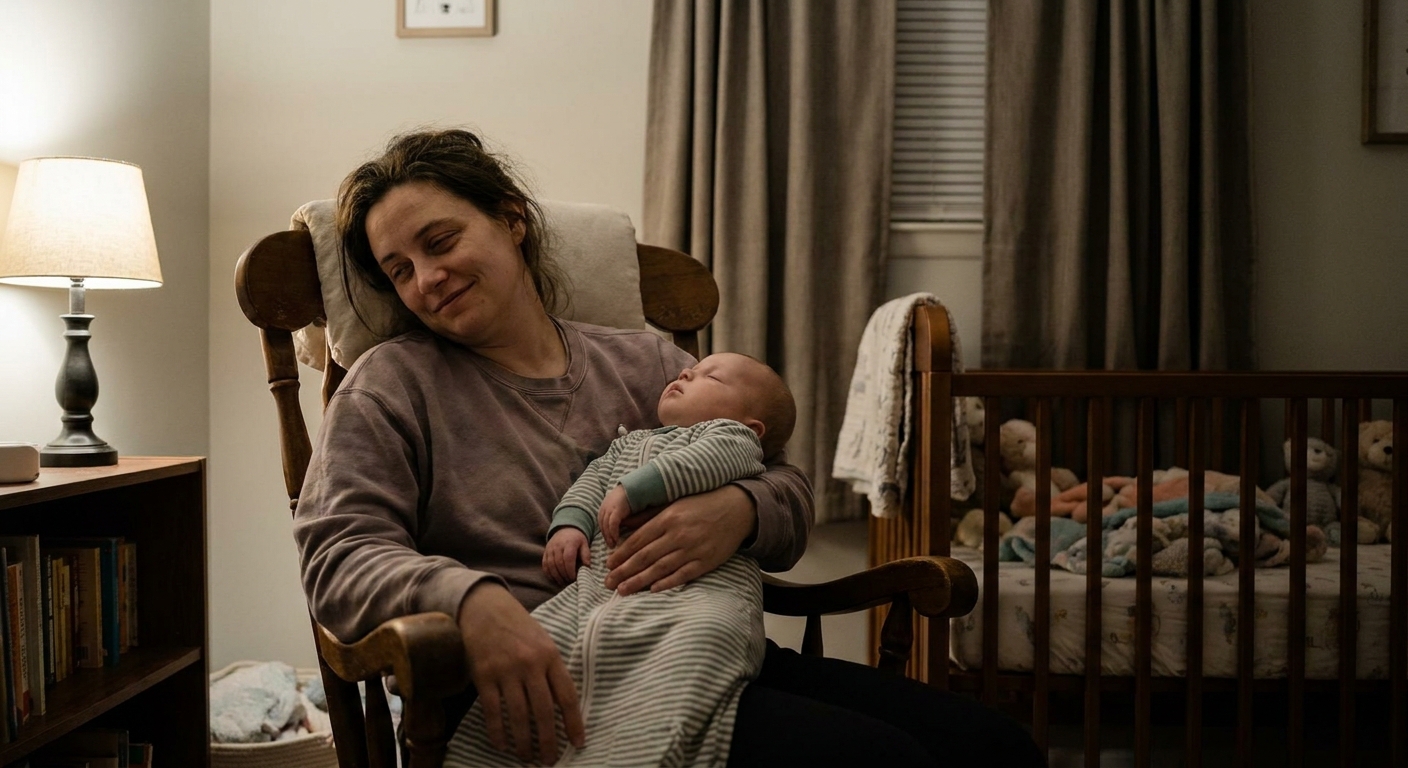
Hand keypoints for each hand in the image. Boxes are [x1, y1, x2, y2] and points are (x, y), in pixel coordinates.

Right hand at [457, 583, 584, 763]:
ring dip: (524, 742)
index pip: (567, 696)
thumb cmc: (518, 627)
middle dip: (548, 741)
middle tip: (549, 760)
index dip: (574, 722)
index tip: (578, 743)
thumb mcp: (543, 641)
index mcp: (550, 656)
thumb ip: (552, 669)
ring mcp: (506, 670)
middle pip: (543, 711)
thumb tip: (564, 705)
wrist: (485, 607)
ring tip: (527, 758)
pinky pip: (493, 711)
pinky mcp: (484, 675)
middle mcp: (530, 664)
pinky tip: (502, 745)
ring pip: (518, 715)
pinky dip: (498, 732)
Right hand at [542, 528, 589, 584]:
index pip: (568, 558)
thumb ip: (586, 555)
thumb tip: (587, 568)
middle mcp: (558, 545)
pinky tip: (554, 579)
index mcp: (569, 543)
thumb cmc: (577, 539)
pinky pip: (544, 564)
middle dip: (564, 575)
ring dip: (556, 576)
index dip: (570, 570)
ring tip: (562, 582)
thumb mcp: (584, 544)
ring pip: (550, 565)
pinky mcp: (545, 552)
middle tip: (569, 582)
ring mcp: (550, 548)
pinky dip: (549, 573)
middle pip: (559, 563)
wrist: (565, 529)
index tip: (574, 578)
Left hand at [604, 484, 755, 594]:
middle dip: (624, 571)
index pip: (639, 540)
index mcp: (668, 518)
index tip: (608, 564)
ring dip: (639, 581)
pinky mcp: (706, 561)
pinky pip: (682, 575)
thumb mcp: (674, 503)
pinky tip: (652, 590)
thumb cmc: (702, 504)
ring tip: (623, 590)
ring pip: (660, 569)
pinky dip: (667, 583)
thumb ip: (649, 515)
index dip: (622, 554)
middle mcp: (678, 534)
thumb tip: (624, 524)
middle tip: (608, 583)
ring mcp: (692, 549)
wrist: (737, 509)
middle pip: (645, 557)